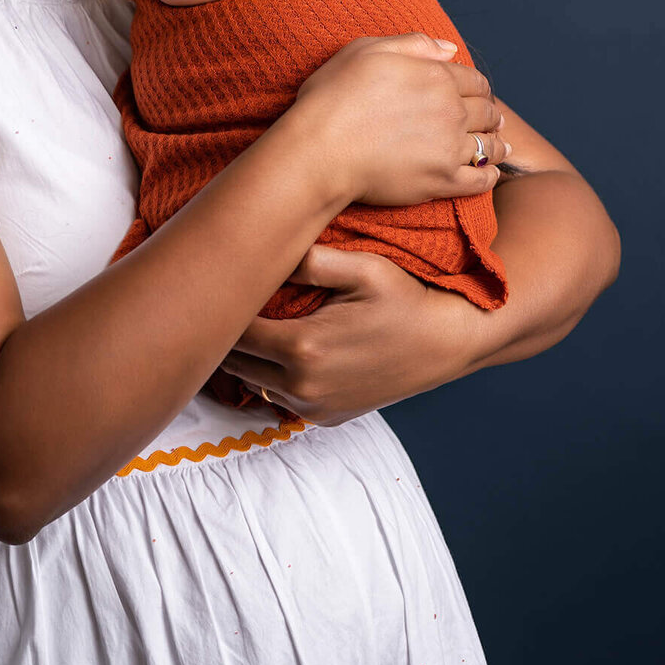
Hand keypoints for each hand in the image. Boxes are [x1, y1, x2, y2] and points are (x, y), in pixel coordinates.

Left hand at [217, 244, 482, 424]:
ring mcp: (314, 407)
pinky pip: (279, 397)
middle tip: (225, 301)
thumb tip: (269, 246)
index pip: (234, 333)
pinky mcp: (326, 418)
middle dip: (226, 333)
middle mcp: (303, 386)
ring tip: (250, 321)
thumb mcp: (364, 268)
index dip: (222, 308)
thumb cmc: (406, 300)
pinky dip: (271, 375)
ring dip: (247, 356)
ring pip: (253, 382)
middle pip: (234, 362)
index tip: (218, 285)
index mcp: (303, 348)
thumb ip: (313, 259)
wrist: (446, 343)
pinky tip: (280, 347)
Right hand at [295, 33, 508, 206]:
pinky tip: (489, 174)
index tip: (477, 94)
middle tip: (492, 119)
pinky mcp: (442, 181)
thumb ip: (413, 44)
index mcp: (435, 76)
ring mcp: (449, 147)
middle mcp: (449, 110)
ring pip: (489, 146)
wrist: (318, 150)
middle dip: (490, 113)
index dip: (477, 86)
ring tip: (497, 146)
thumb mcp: (365, 51)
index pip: (474, 80)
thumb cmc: (333, 97)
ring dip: (496, 144)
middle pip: (486, 111)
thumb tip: (450, 48)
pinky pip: (480, 180)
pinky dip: (489, 176)